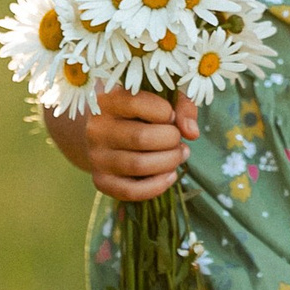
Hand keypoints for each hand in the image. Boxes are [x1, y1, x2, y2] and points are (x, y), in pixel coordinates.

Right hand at [50, 85, 197, 200]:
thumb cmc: (140, 113)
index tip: (171, 116)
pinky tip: (170, 175)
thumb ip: (182, 106)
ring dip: (170, 162)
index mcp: (108, 102)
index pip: (138, 104)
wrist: (105, 135)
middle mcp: (96, 129)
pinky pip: (131, 191)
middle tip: (178, 140)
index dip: (166, 111)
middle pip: (142, 138)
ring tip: (178, 155)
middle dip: (172, 140)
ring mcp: (96, 157)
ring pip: (139, 165)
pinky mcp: (101, 181)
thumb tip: (192, 133)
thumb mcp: (161, 99)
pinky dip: (158, 186)